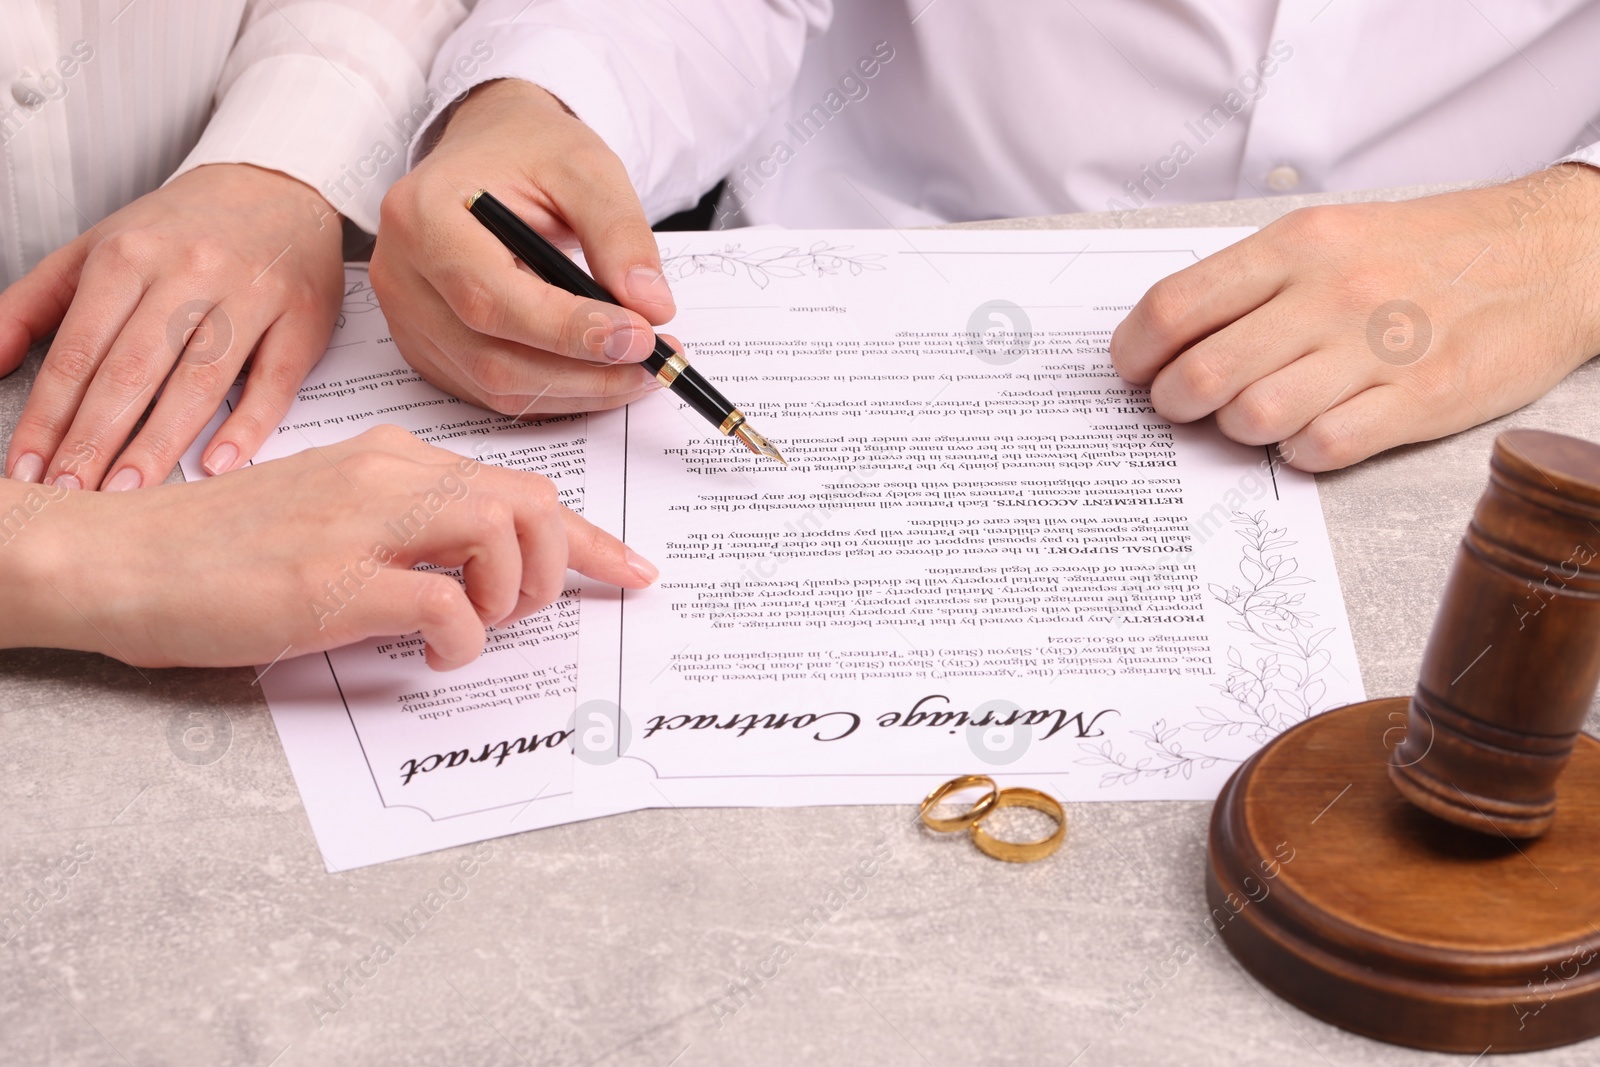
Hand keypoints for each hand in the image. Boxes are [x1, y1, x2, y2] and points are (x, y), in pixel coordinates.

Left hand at [0, 162, 345, 489]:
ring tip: (128, 494)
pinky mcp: (302, 320)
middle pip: (133, 370)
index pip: (78, 351)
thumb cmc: (183, 231)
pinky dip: (247, 426)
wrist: (276, 189)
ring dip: (160, 444)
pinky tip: (219, 464)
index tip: (28, 469)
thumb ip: (35, 305)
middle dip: (95, 440)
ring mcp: (250, 296)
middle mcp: (188, 272)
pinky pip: (273, 382)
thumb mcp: (96, 249)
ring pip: (199, 381)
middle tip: (72, 496)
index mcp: (128, 256)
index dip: (48, 416)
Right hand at [8, 425, 657, 669]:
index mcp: (391, 458)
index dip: (588, 536)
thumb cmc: (219, 548)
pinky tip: (427, 651)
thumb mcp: (329, 512)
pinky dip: (461, 640)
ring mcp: (363, 525)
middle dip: (560, 564)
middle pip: (533, 502)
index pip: (518, 486)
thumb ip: (404, 526)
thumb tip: (474, 568)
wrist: (119, 558)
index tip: (629, 569)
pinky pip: (449, 608)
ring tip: (470, 625)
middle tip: (520, 611)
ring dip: (513, 597)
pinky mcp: (335, 583)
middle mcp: (388, 476)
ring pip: (506, 535)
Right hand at [370, 78, 671, 416]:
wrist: (490, 151)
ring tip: (639, 369)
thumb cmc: (530, 152)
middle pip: (491, 355)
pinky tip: (600, 372)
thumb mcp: (585, 168)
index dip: (570, 330)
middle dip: (584, 371)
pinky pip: (493, 392)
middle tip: (653, 362)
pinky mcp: (428, 349)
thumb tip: (652, 307)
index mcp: (423, 216)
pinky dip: (556, 393)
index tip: (640, 337)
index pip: (491, 297)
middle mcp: (402, 274)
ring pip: (495, 386)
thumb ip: (620, 233)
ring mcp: (408, 319)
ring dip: (578, 391)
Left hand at [1110, 165, 1599, 470]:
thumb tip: (1164, 338)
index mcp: (1298, 245)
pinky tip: (1312, 433)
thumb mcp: (1331, 236)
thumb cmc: (1425, 252)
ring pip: (1254, 417)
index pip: (1175, 306)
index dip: (1134, 352)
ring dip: (1239, 429)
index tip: (1133, 371)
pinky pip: (1322, 448)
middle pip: (1202, 374)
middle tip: (1185, 405)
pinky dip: (1302, 452)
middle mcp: (1332, 292)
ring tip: (1257, 415)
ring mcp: (1377, 347)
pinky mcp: (1423, 398)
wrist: (1552, 255)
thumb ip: (1252, 283)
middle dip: (1175, 404)